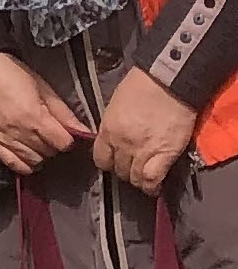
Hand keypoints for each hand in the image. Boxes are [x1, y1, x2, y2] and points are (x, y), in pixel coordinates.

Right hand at [0, 50, 92, 176]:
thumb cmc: (12, 73)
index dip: (69, 139)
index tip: (67, 133)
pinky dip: (24, 165)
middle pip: (48, 153)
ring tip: (41, 143)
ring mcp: (3, 139)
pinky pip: (11, 163)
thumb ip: (63, 112)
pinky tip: (29, 157)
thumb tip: (84, 131)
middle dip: (55, 146)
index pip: (63, 143)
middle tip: (54, 135)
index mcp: (34, 117)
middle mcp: (19, 132)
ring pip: (32, 161)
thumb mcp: (43, 87)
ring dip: (41, 155)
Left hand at [93, 67, 197, 195]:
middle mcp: (122, 144)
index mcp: (108, 130)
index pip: (100, 158)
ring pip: (135, 178)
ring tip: (144, 178)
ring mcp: (142, 151)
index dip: (108, 163)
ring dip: (139, 180)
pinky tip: (154, 187)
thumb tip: (113, 139)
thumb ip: (113, 126)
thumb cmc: (141, 88)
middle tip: (133, 168)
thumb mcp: (115, 107)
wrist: (167, 82)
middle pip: (118, 170)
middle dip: (124, 172)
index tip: (114, 162)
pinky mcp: (165, 154)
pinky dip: (152, 186)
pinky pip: (153, 179)